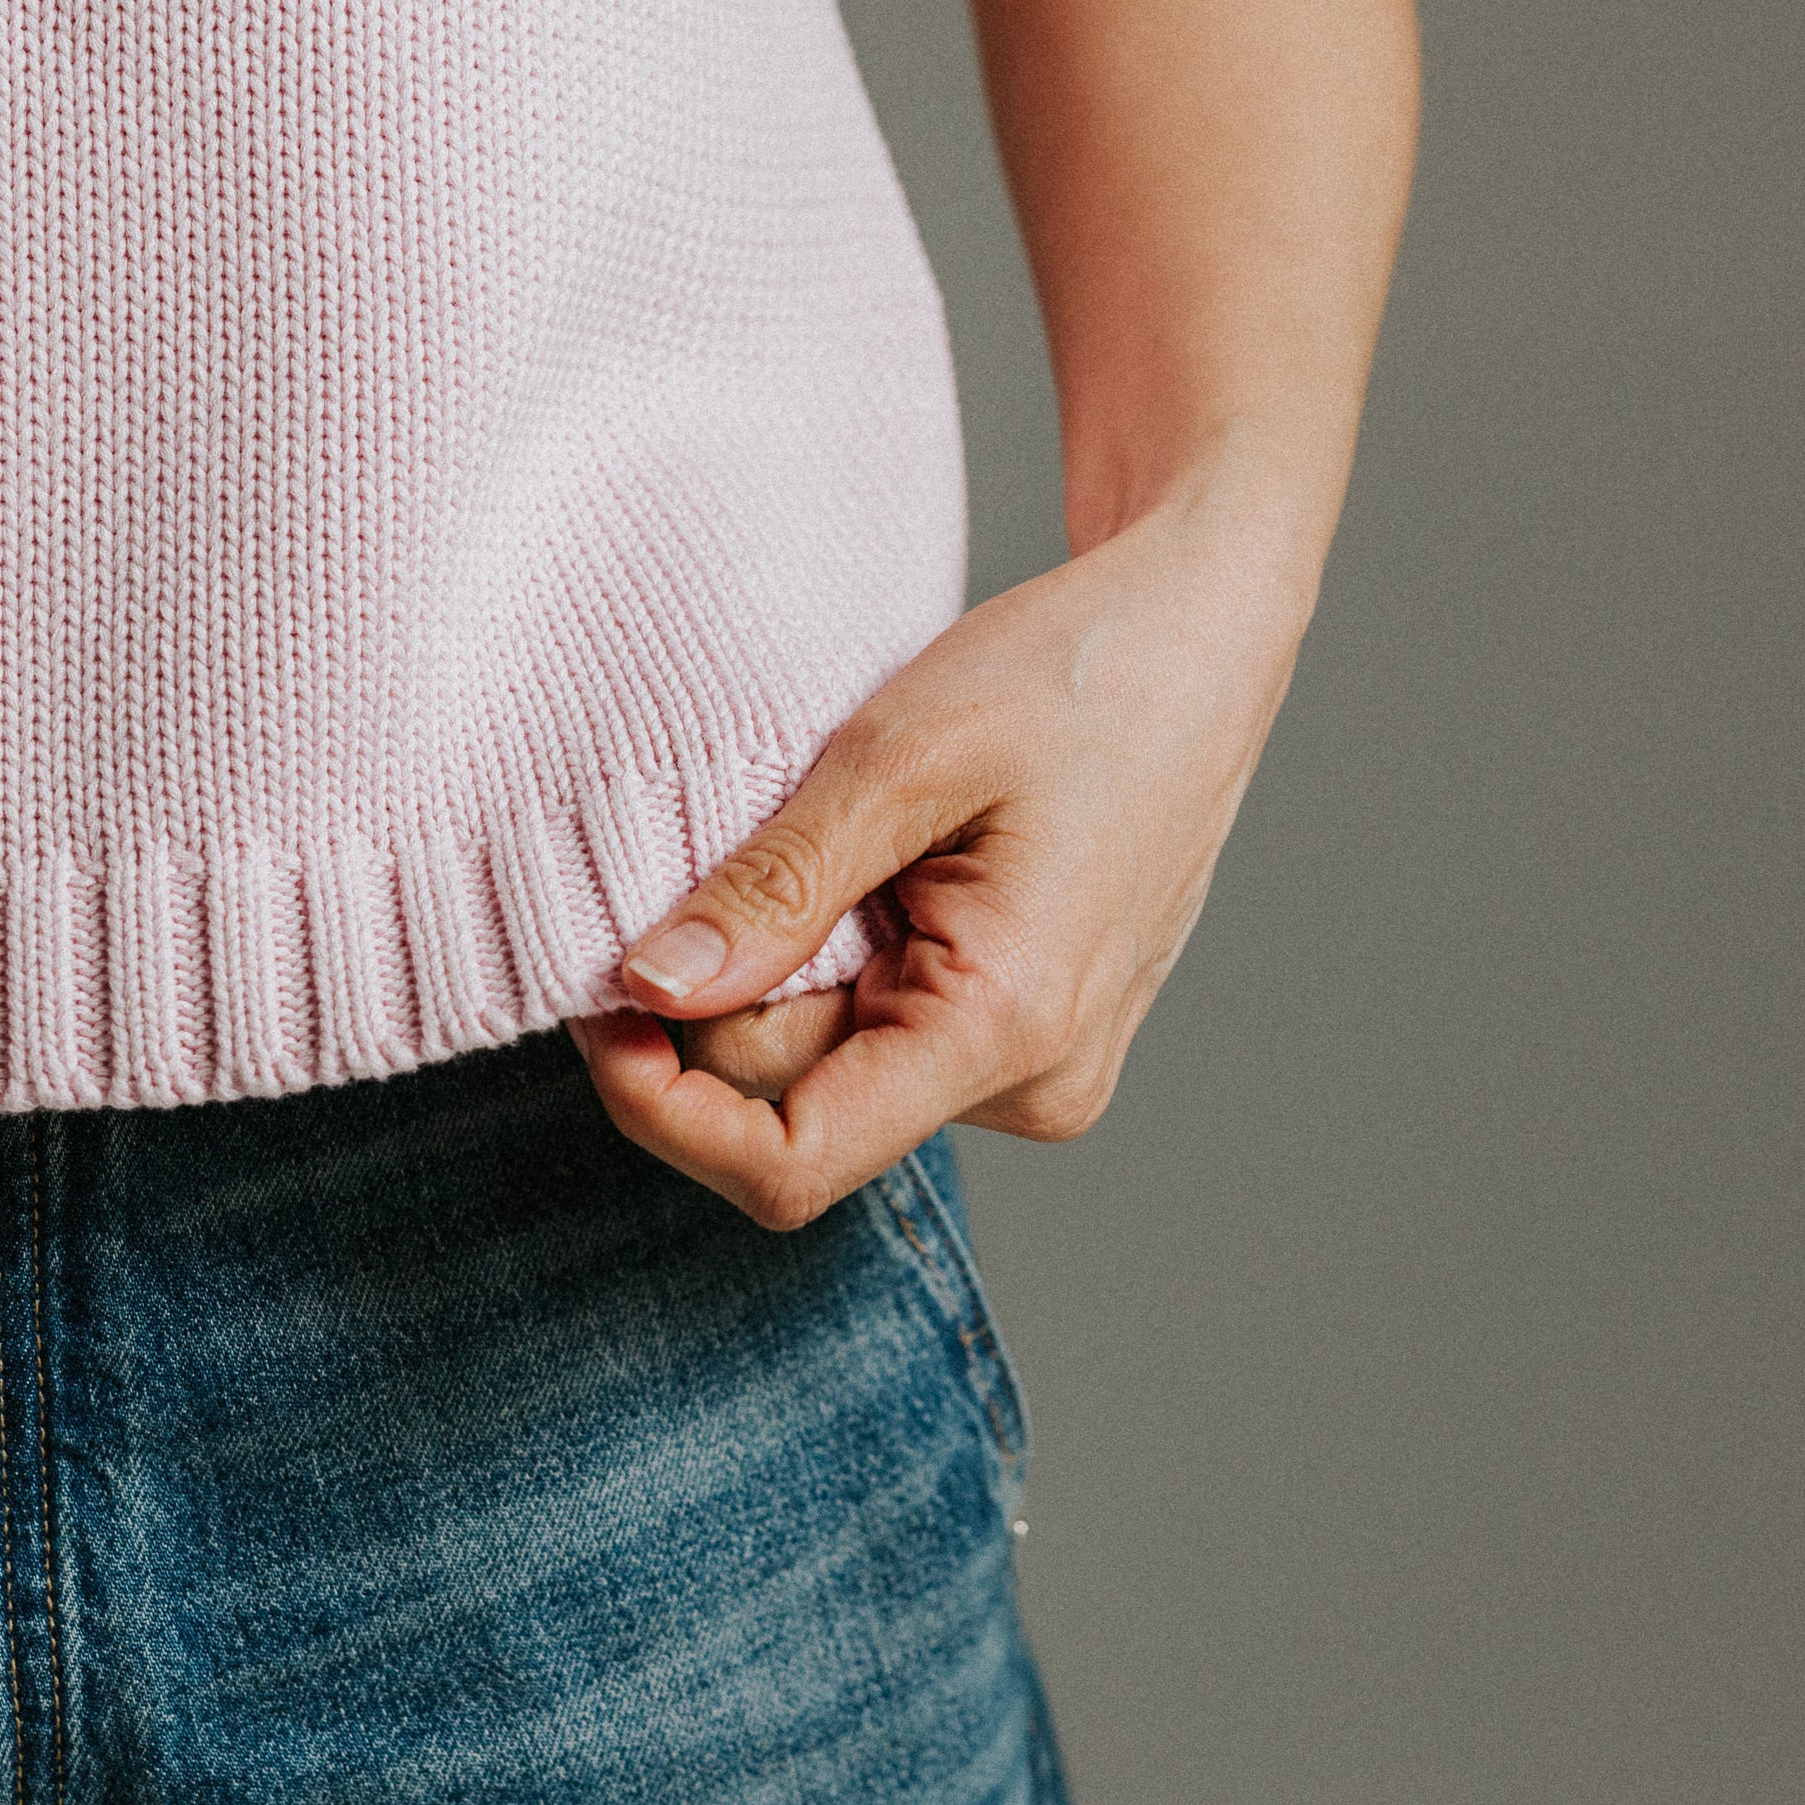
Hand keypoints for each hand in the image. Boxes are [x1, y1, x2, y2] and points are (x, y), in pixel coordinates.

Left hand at [570, 471, 1315, 1229]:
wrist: (1202, 638)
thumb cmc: (1079, 675)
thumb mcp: (898, 759)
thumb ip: (772, 890)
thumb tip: (650, 991)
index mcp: (1010, 1029)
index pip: (792, 1166)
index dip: (667, 1113)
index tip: (601, 1007)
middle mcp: (1033, 1084)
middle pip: (796, 1096)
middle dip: (723, 994)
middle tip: (712, 849)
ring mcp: (1037, 1068)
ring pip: (832, 1062)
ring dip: (787, 967)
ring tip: (835, 837)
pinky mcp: (1026, 1036)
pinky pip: (883, 1029)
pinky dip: (838, 958)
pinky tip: (875, 865)